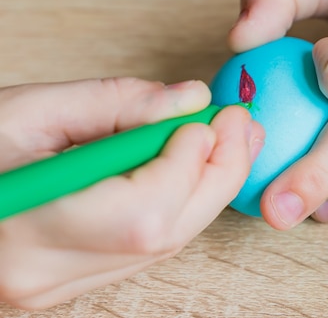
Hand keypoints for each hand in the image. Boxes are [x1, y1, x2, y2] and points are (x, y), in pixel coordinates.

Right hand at [0, 78, 263, 309]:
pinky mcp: (72, 282)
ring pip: (167, 244)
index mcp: (25, 231)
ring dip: (208, 188)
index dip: (188, 162)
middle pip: (167, 234)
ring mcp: (59, 287)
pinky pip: (149, 247)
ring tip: (230, 139)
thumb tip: (190, 100)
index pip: (142, 212)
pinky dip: (181, 203)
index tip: (211, 117)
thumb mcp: (26, 111)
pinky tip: (195, 167)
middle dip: (219, 175)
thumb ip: (114, 104)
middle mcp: (45, 275)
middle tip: (244, 125)